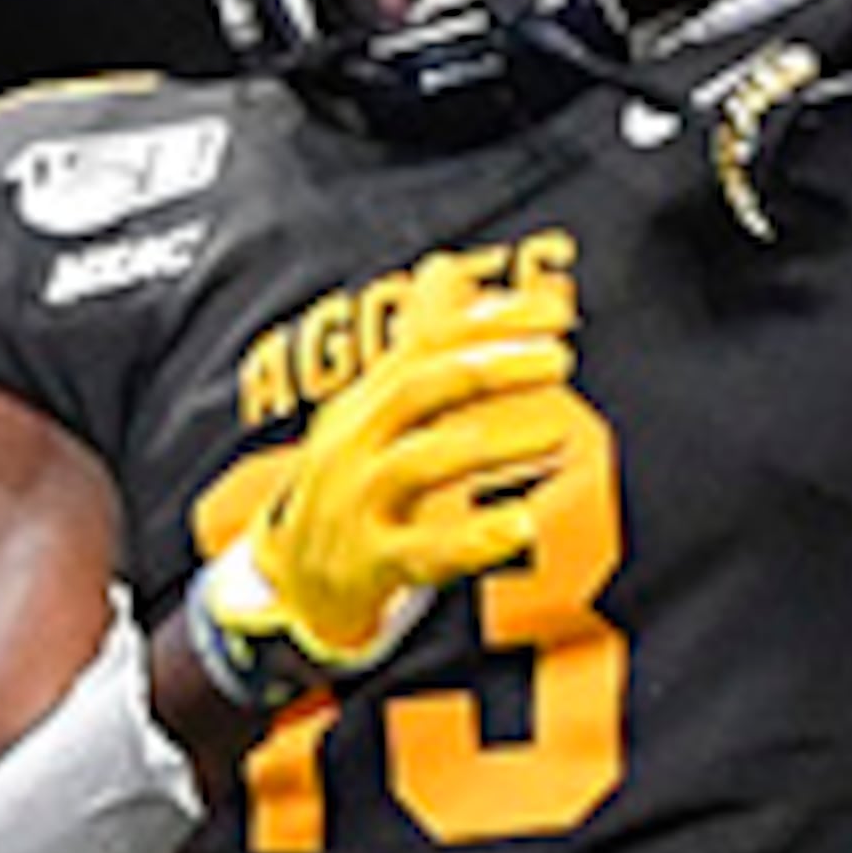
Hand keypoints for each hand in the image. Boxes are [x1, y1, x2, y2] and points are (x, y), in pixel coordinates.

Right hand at [188, 273, 577, 693]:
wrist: (291, 584)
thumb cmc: (352, 487)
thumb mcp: (376, 411)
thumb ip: (420, 344)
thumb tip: (445, 268)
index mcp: (365, 400)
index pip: (428, 344)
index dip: (490, 322)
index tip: (555, 311)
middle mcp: (356, 443)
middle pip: (419, 389)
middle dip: (490, 366)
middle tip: (560, 358)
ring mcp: (358, 504)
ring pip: (422, 462)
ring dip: (493, 443)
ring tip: (556, 435)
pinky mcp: (371, 565)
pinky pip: (425, 550)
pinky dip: (475, 539)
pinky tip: (523, 525)